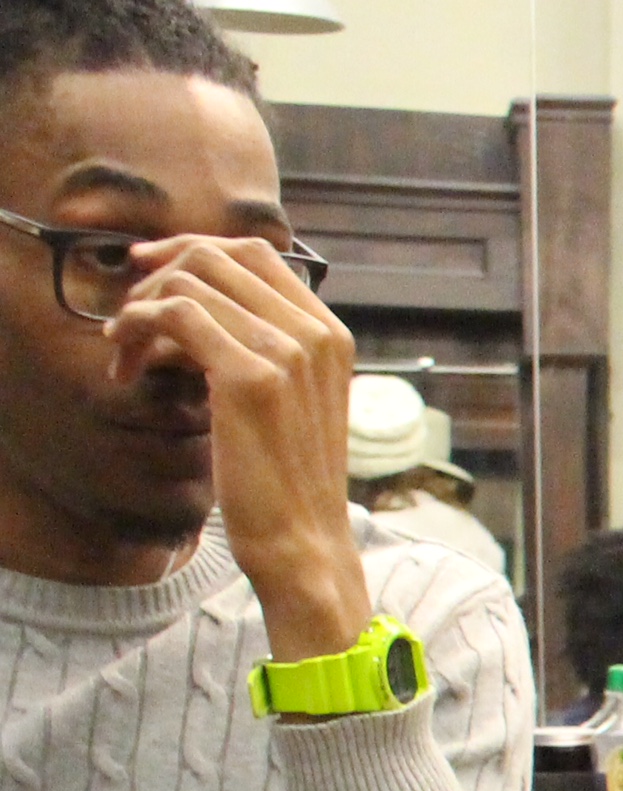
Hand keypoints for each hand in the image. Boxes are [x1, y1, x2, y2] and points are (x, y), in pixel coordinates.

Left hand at [105, 235, 366, 658]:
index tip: (149, 273)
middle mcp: (316, 333)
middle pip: (218, 255)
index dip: (192, 249)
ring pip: (190, 280)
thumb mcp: (283, 400)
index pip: (255, 253)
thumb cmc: (284, 480)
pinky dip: (138, 328)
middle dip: (157, 275)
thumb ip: (256, 347)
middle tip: (129, 319)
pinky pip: (176, 314)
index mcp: (331, 334)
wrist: (303, 541)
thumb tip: (185, 305)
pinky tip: (126, 365)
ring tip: (124, 352)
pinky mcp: (252, 377)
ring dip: (139, 308)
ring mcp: (288, 352)